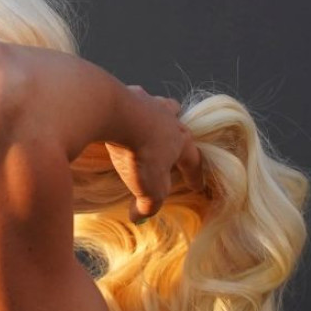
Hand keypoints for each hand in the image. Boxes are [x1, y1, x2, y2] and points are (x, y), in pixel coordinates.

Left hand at [104, 85, 206, 222]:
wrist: (115, 113)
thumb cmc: (137, 153)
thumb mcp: (147, 187)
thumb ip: (148, 205)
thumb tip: (138, 217)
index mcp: (180, 142)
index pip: (193, 160)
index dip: (195, 175)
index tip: (196, 185)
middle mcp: (168, 118)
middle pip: (181, 125)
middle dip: (180, 135)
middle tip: (177, 140)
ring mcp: (148, 102)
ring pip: (160, 105)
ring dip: (159, 113)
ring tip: (153, 119)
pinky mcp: (125, 93)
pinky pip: (131, 97)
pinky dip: (129, 104)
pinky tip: (120, 108)